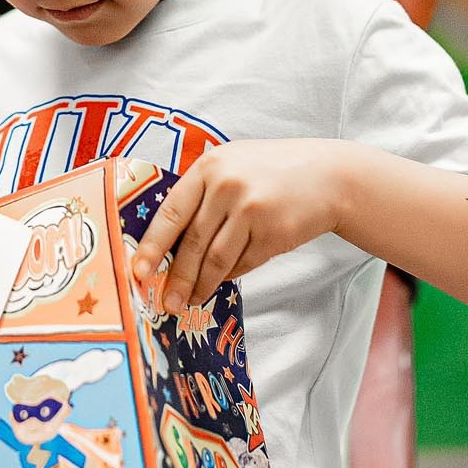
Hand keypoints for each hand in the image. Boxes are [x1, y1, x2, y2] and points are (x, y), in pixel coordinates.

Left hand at [132, 140, 353, 309]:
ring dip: (200, 285)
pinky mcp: (273, 233)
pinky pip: (242, 264)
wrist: (329, 176)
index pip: (172, 211)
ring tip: (189, 302)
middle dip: (176, 277)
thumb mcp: (232, 165)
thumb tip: (166, 241)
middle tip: (165, 301)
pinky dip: (229, 276)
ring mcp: (251, 210)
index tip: (139, 270)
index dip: (153, 244)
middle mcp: (227, 186)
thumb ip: (202, 192)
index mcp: (209, 167)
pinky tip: (219, 283)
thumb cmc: (272, 171)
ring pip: (216, 259)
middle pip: (192, 242)